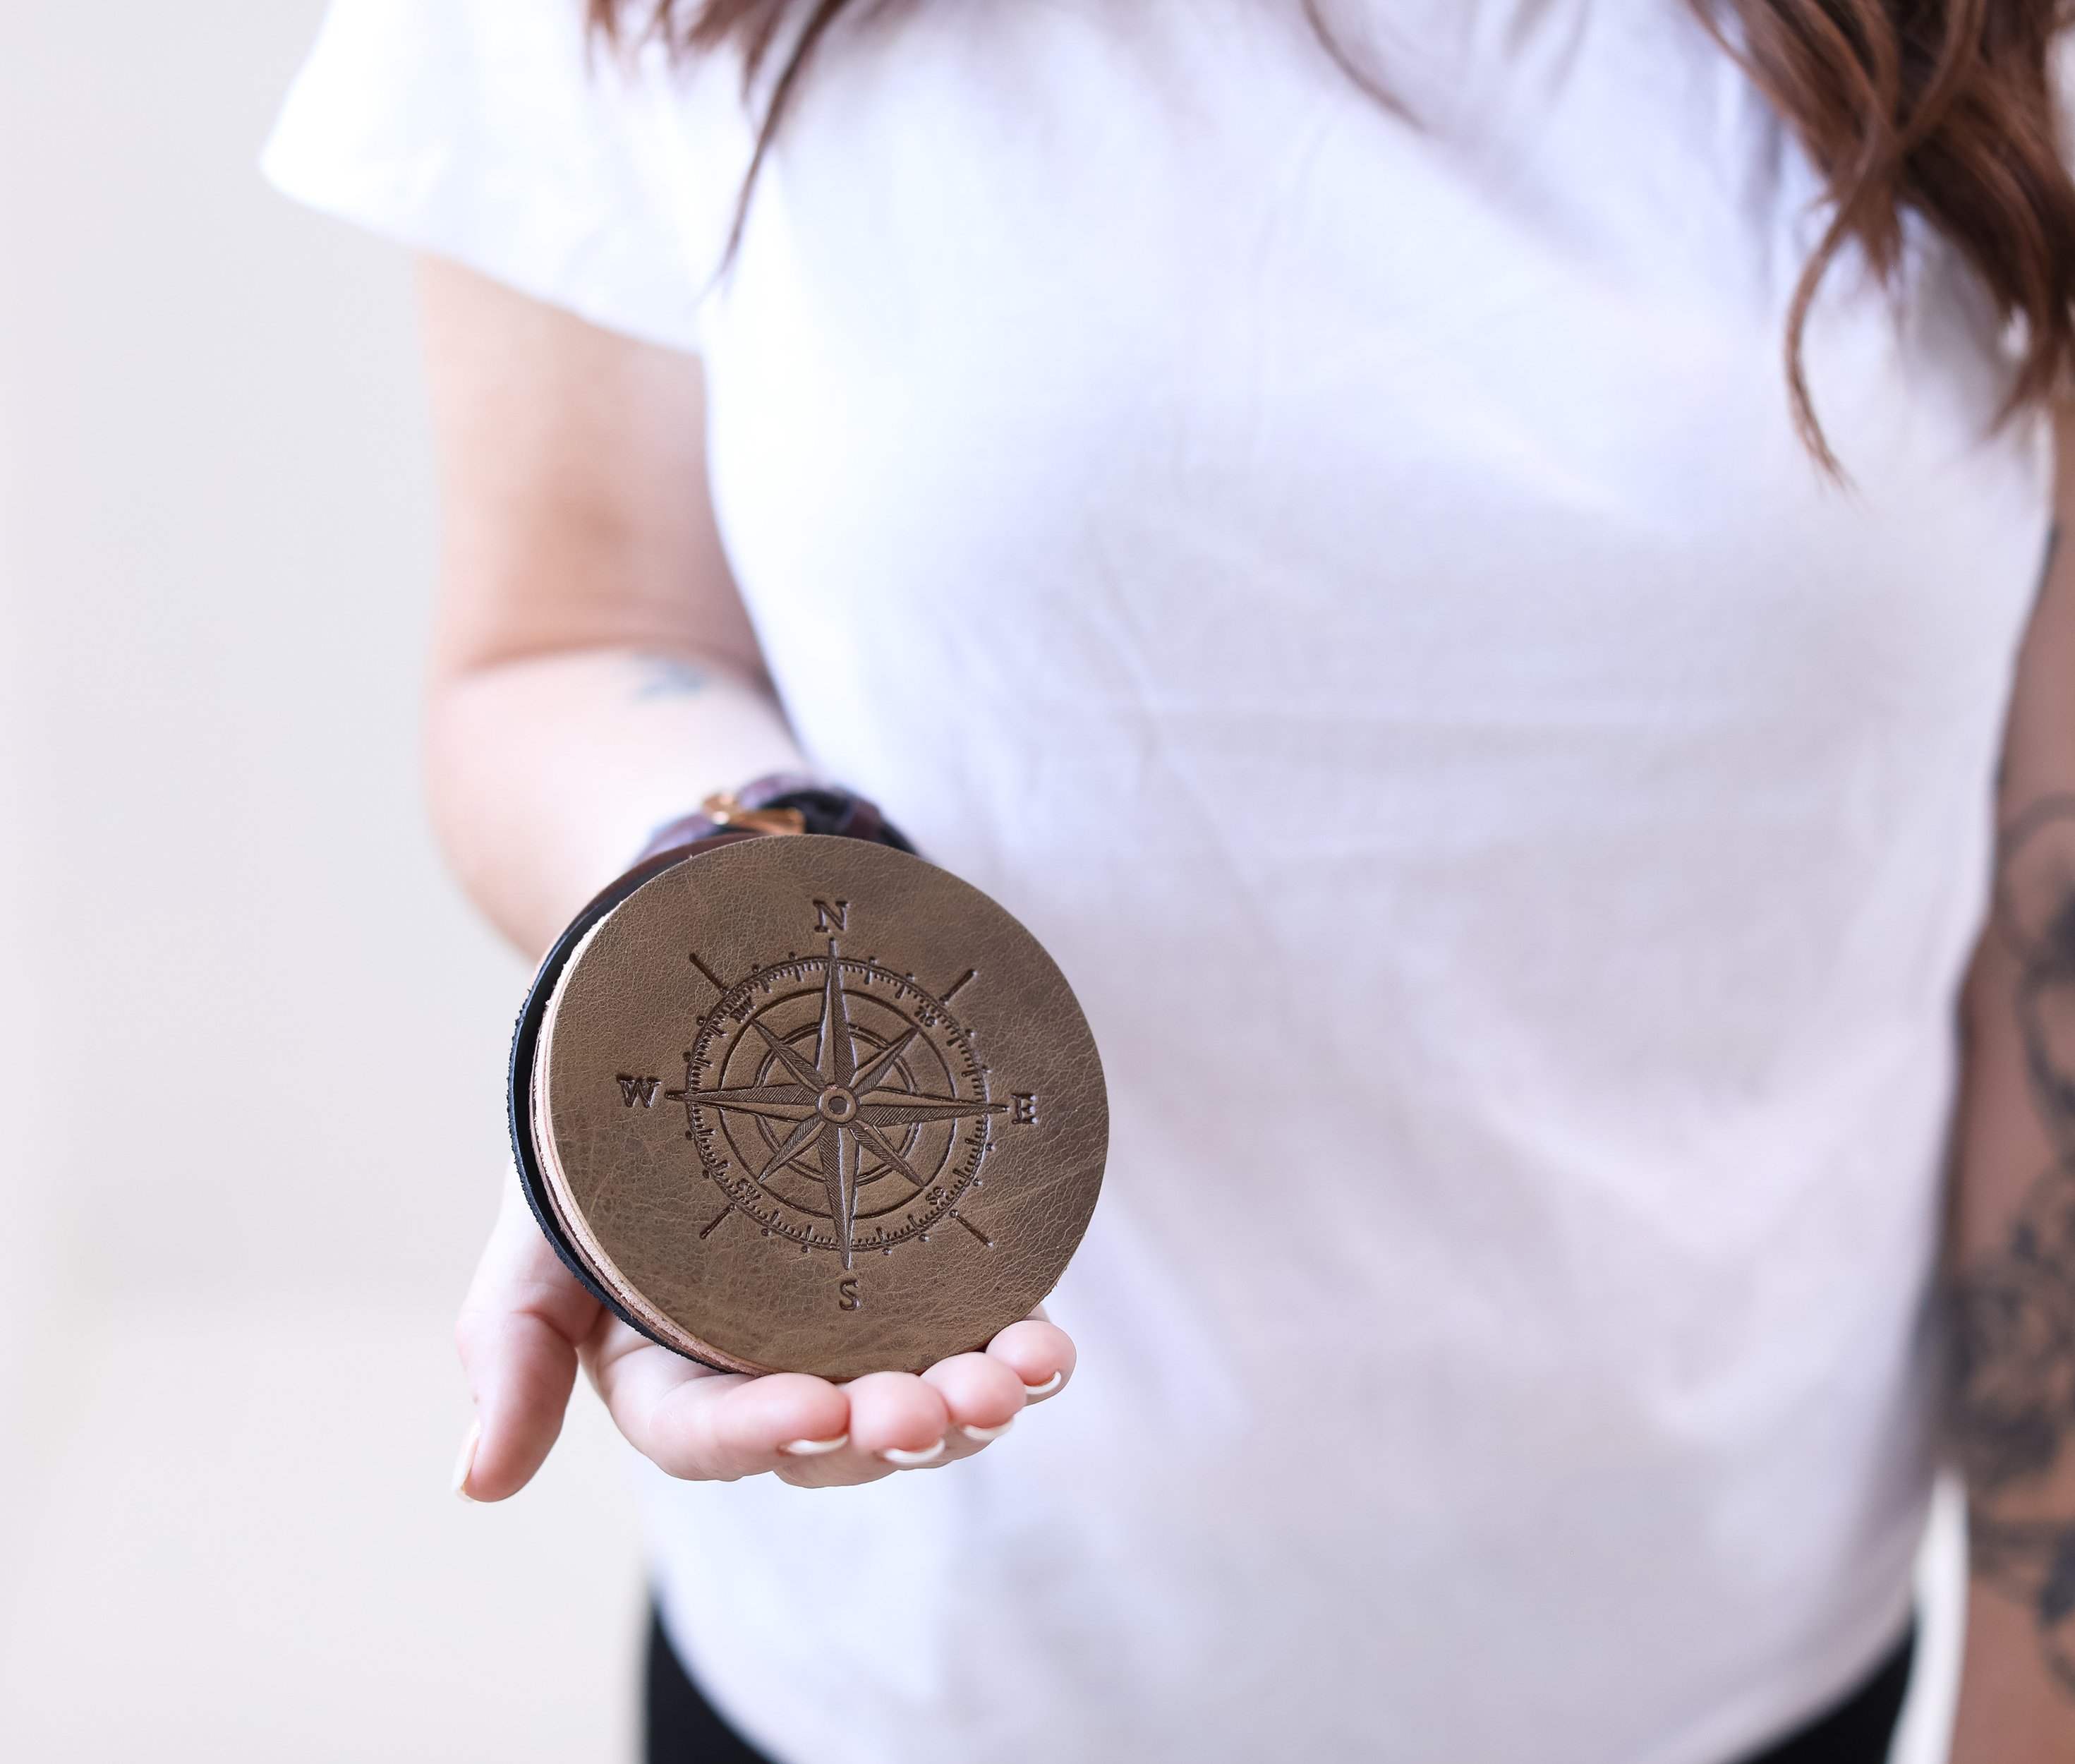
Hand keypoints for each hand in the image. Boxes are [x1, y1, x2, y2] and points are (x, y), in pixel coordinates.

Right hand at [451, 1172, 1075, 1496]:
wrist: (686, 1035)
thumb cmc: (591, 1147)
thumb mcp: (532, 1240)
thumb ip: (509, 1354)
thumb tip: (476, 1487)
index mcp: (673, 1385)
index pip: (715, 1436)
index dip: (766, 1433)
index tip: (819, 1406)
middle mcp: (772, 1377)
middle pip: (837, 1439)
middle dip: (890, 1432)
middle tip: (929, 1408)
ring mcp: (859, 1336)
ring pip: (921, 1404)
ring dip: (971, 1407)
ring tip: (1013, 1381)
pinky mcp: (930, 1292)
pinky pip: (981, 1337)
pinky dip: (1022, 1355)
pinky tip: (1049, 1351)